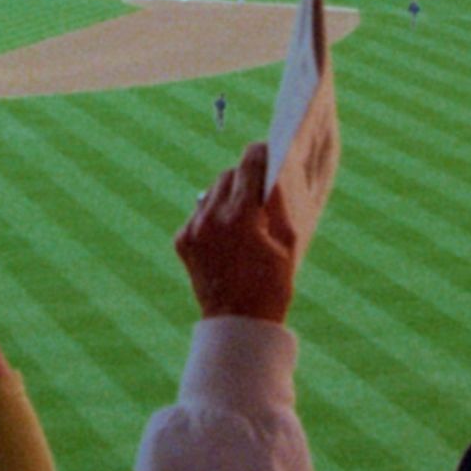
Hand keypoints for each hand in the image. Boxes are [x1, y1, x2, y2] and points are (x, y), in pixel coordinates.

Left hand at [176, 143, 300, 323]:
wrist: (239, 322)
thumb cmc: (273, 284)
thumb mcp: (288, 242)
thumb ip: (278, 204)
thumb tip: (274, 174)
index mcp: (240, 216)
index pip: (248, 166)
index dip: (259, 154)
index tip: (266, 148)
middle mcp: (211, 217)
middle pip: (227, 176)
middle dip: (243, 175)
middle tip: (258, 181)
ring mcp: (193, 229)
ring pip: (210, 194)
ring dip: (227, 195)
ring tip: (243, 208)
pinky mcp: (182, 241)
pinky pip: (198, 215)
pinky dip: (212, 216)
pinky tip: (227, 231)